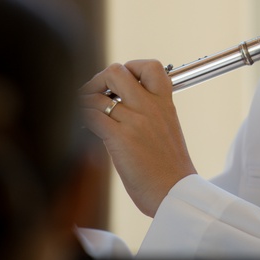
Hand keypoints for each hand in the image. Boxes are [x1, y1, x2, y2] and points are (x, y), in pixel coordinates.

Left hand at [79, 60, 196, 216]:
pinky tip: (86, 127)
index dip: (131, 67)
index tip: (122, 83)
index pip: (150, 66)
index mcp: (165, 103)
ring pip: (96, 95)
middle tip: (97, 95)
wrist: (176, 193)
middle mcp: (149, 106)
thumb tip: (120, 105)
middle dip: (99, 80)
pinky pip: (91, 116)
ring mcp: (134, 121)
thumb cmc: (170, 168)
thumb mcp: (167, 129)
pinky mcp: (120, 138)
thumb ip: (149, 112)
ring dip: (86, 102)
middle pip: (116, 71)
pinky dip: (83, 118)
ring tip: (86, 113)